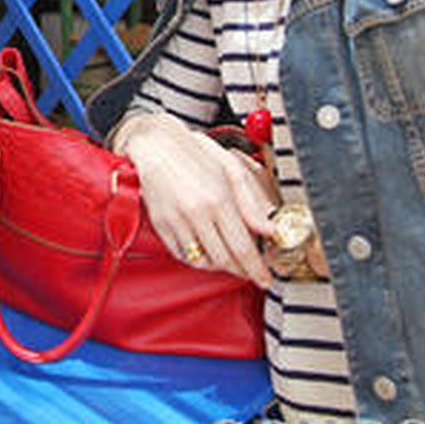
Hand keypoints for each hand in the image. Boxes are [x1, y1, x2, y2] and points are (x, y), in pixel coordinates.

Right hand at [117, 112, 278, 286]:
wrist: (155, 145)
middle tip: (252, 273)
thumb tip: (269, 229)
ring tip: (231, 261)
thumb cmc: (193, 154)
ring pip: (204, 261)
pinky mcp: (162, 226)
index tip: (264, 278)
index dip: (257, 268)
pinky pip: (183, 255)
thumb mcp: (230, 168)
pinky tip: (208, 251)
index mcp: (219, 198)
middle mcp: (197, 212)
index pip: (243, 247)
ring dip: (221, 267)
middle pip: (225, 259)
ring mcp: (177, 221)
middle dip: (242, 271)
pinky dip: (198, 259)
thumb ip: (251, 200)